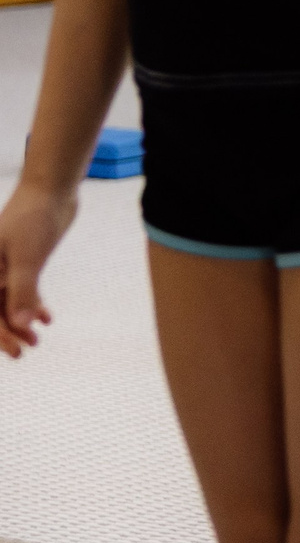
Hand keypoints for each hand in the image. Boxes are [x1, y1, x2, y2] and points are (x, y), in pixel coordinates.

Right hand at [0, 183, 77, 358]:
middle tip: (27, 351)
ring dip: (21, 321)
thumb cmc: (34, 219)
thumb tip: (22, 324)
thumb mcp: (28, 258)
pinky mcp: (21, 263)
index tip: (15, 351)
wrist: (52, 190)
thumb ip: (23, 291)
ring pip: (7, 302)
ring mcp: (3, 267)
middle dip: (8, 332)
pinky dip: (32, 304)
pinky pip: (21, 291)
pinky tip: (47, 318)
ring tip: (38, 339)